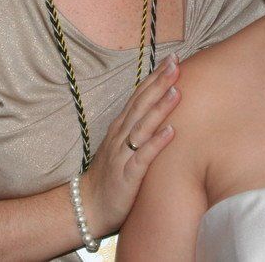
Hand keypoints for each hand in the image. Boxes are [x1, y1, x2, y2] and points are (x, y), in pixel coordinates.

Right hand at [78, 54, 180, 234]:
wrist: (88, 207)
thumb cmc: (110, 175)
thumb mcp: (123, 146)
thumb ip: (138, 127)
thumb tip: (158, 108)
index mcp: (121, 127)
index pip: (139, 96)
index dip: (155, 77)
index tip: (172, 58)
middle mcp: (121, 136)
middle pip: (142, 104)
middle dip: (159, 83)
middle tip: (175, 63)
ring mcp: (123, 154)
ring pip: (143, 126)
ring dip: (159, 107)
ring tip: (176, 90)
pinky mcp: (128, 176)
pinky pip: (143, 157)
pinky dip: (156, 143)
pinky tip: (171, 131)